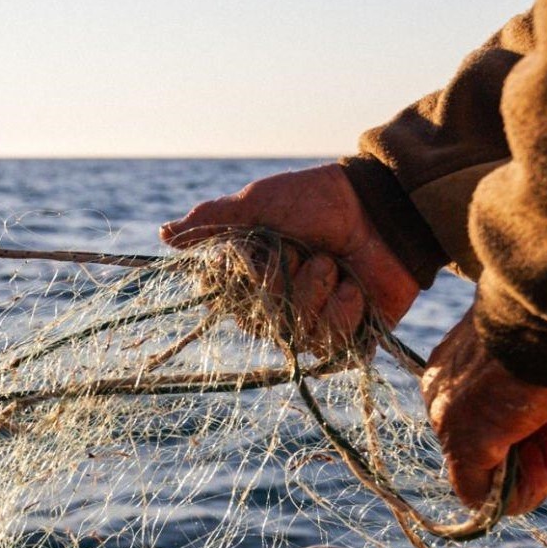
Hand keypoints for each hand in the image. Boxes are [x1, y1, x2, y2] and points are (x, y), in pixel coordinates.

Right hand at [159, 163, 420, 349]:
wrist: (381, 204)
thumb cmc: (318, 200)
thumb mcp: (260, 204)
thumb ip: (214, 221)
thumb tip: (165, 235)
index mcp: (257, 282)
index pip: (235, 305)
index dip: (250, 281)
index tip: (262, 254)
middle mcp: (284, 309)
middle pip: (267, 324)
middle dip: (285, 284)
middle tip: (305, 251)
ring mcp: (318, 325)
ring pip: (301, 336)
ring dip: (316, 294)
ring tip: (334, 265)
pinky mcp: (353, 338)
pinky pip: (336, 347)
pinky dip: (344, 312)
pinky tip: (356, 288)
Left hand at [422, 310, 546, 513]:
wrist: (542, 310)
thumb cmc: (544, 324)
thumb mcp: (531, 353)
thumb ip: (525, 386)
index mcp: (452, 370)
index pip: (482, 420)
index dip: (529, 428)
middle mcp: (442, 396)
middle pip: (487, 450)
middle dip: (538, 449)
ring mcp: (450, 422)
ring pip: (490, 478)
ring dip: (543, 466)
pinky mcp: (466, 445)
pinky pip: (486, 500)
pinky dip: (529, 492)